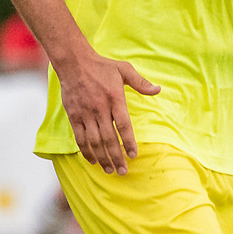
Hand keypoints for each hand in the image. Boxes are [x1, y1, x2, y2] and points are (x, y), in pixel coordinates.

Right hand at [55, 45, 161, 174]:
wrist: (74, 62)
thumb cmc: (101, 66)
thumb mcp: (124, 69)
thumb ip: (141, 82)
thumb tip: (158, 90)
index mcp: (115, 98)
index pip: (123, 125)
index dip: (129, 142)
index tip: (133, 155)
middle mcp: (100, 108)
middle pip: (109, 138)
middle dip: (116, 157)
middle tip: (123, 171)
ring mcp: (85, 114)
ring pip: (94, 141)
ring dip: (102, 158)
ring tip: (109, 170)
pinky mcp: (74, 116)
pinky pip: (80, 138)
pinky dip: (86, 151)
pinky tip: (93, 160)